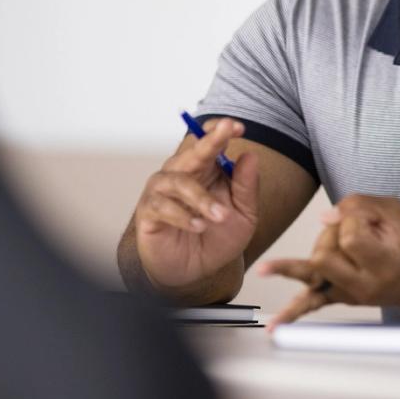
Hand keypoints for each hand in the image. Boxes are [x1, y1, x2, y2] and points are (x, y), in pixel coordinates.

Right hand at [135, 119, 259, 289]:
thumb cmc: (218, 237)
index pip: (210, 142)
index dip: (220, 132)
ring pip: (178, 181)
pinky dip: (183, 216)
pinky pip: (162, 206)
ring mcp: (162, 191)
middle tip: (225, 130)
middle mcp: (183, 174)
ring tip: (220, 217)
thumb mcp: (244, 214)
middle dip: (210, 141)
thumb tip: (250, 155)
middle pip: (193, 152)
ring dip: (201, 198)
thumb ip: (247, 186)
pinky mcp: (149, 212)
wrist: (196, 272)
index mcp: (207, 170)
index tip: (237, 126)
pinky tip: (199, 226)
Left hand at [260, 194, 399, 329]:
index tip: (367, 216)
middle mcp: (365, 285)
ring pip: (312, 271)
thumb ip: (359, 204)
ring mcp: (350, 294)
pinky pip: (313, 304)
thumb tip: (323, 217)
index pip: (351, 237)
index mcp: (385, 263)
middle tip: (354, 228)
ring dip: (314, 250)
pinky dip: (293, 313)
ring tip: (270, 266)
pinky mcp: (340, 298)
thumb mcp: (394, 210)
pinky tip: (275, 325)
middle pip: (324, 255)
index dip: (352, 219)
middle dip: (331, 233)